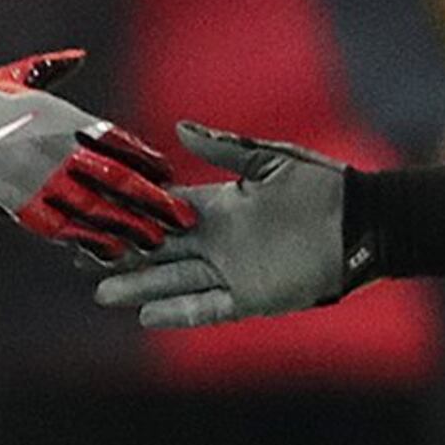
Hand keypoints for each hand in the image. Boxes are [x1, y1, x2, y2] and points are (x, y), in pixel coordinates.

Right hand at [0, 51, 191, 255]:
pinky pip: (64, 227)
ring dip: (131, 225)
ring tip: (159, 241)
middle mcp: (55, 146)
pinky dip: (92, 240)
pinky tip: (114, 252)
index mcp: (57, 114)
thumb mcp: (10, 76)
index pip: (115, 138)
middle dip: (154, 198)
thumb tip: (79, 55)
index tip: (169, 172)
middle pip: (118, 176)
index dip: (145, 157)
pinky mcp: (17, 203)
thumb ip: (50, 68)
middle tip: (185, 216)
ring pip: (98, 206)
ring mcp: (38, 177)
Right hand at [90, 122, 359, 328]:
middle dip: (123, 255)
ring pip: (174, 281)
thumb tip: (179, 128)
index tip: (98, 212)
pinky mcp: (250, 297)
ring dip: (140, 287)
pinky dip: (179, 312)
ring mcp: (232, 271)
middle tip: (82, 258)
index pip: (165, 211)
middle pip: (160, 250)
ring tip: (102, 292)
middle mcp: (218, 240)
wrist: (362, 224)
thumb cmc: (323, 186)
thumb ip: (225, 149)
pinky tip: (147, 316)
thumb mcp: (272, 160)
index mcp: (220, 205)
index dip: (132, 213)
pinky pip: (207, 307)